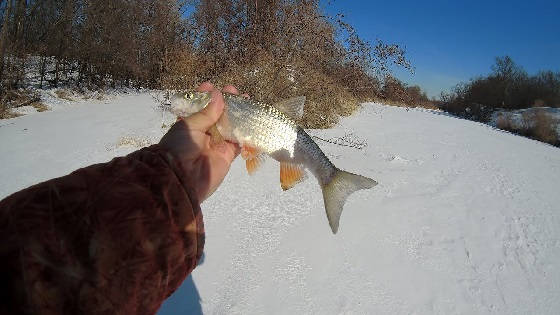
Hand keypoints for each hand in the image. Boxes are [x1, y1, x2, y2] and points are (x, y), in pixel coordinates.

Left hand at [159, 82, 240, 201]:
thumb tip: (219, 95)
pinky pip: (238, 142)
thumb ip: (207, 112)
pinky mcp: (227, 156)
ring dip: (237, 115)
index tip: (212, 86)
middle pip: (217, 116)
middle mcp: (203, 134)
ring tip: (246, 100)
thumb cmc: (180, 147)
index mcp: (189, 125)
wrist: (182, 179)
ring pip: (230, 127)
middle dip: (225, 103)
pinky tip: (252, 119)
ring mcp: (216, 145)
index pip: (199, 108)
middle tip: (234, 90)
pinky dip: (245, 132)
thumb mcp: (190, 126)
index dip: (206, 97)